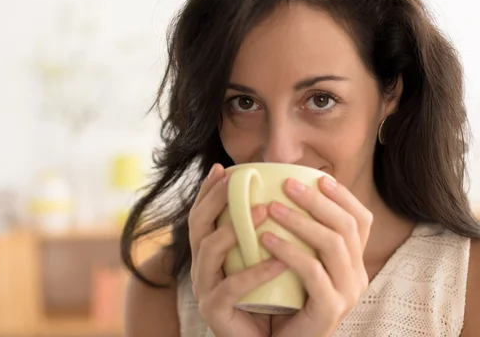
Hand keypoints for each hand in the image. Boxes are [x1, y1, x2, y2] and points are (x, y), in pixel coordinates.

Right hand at [188, 163, 286, 336]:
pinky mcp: (214, 311)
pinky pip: (232, 287)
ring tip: (264, 210)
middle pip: (198, 225)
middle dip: (215, 199)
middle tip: (238, 181)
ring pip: (208, 251)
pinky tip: (280, 259)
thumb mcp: (264, 258)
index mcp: (210, 252)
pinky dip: (256, 271)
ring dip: (235, 227)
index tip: (223, 169)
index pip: (202, 214)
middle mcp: (201, 267)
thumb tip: (281, 195)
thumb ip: (264, 232)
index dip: (208, 191)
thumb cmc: (269, 297)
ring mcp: (204, 289)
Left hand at [263, 176, 372, 336]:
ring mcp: (347, 293)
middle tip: (288, 184)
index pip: (361, 220)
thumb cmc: (284, 297)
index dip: (344, 196)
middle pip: (348, 226)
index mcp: (353, 260)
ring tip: (272, 208)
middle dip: (318, 201)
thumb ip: (300, 233)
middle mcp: (357, 274)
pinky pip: (313, 272)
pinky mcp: (330, 309)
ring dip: (301, 221)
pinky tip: (266, 239)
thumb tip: (286, 188)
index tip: (319, 178)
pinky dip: (290, 251)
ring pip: (334, 244)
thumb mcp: (297, 260)